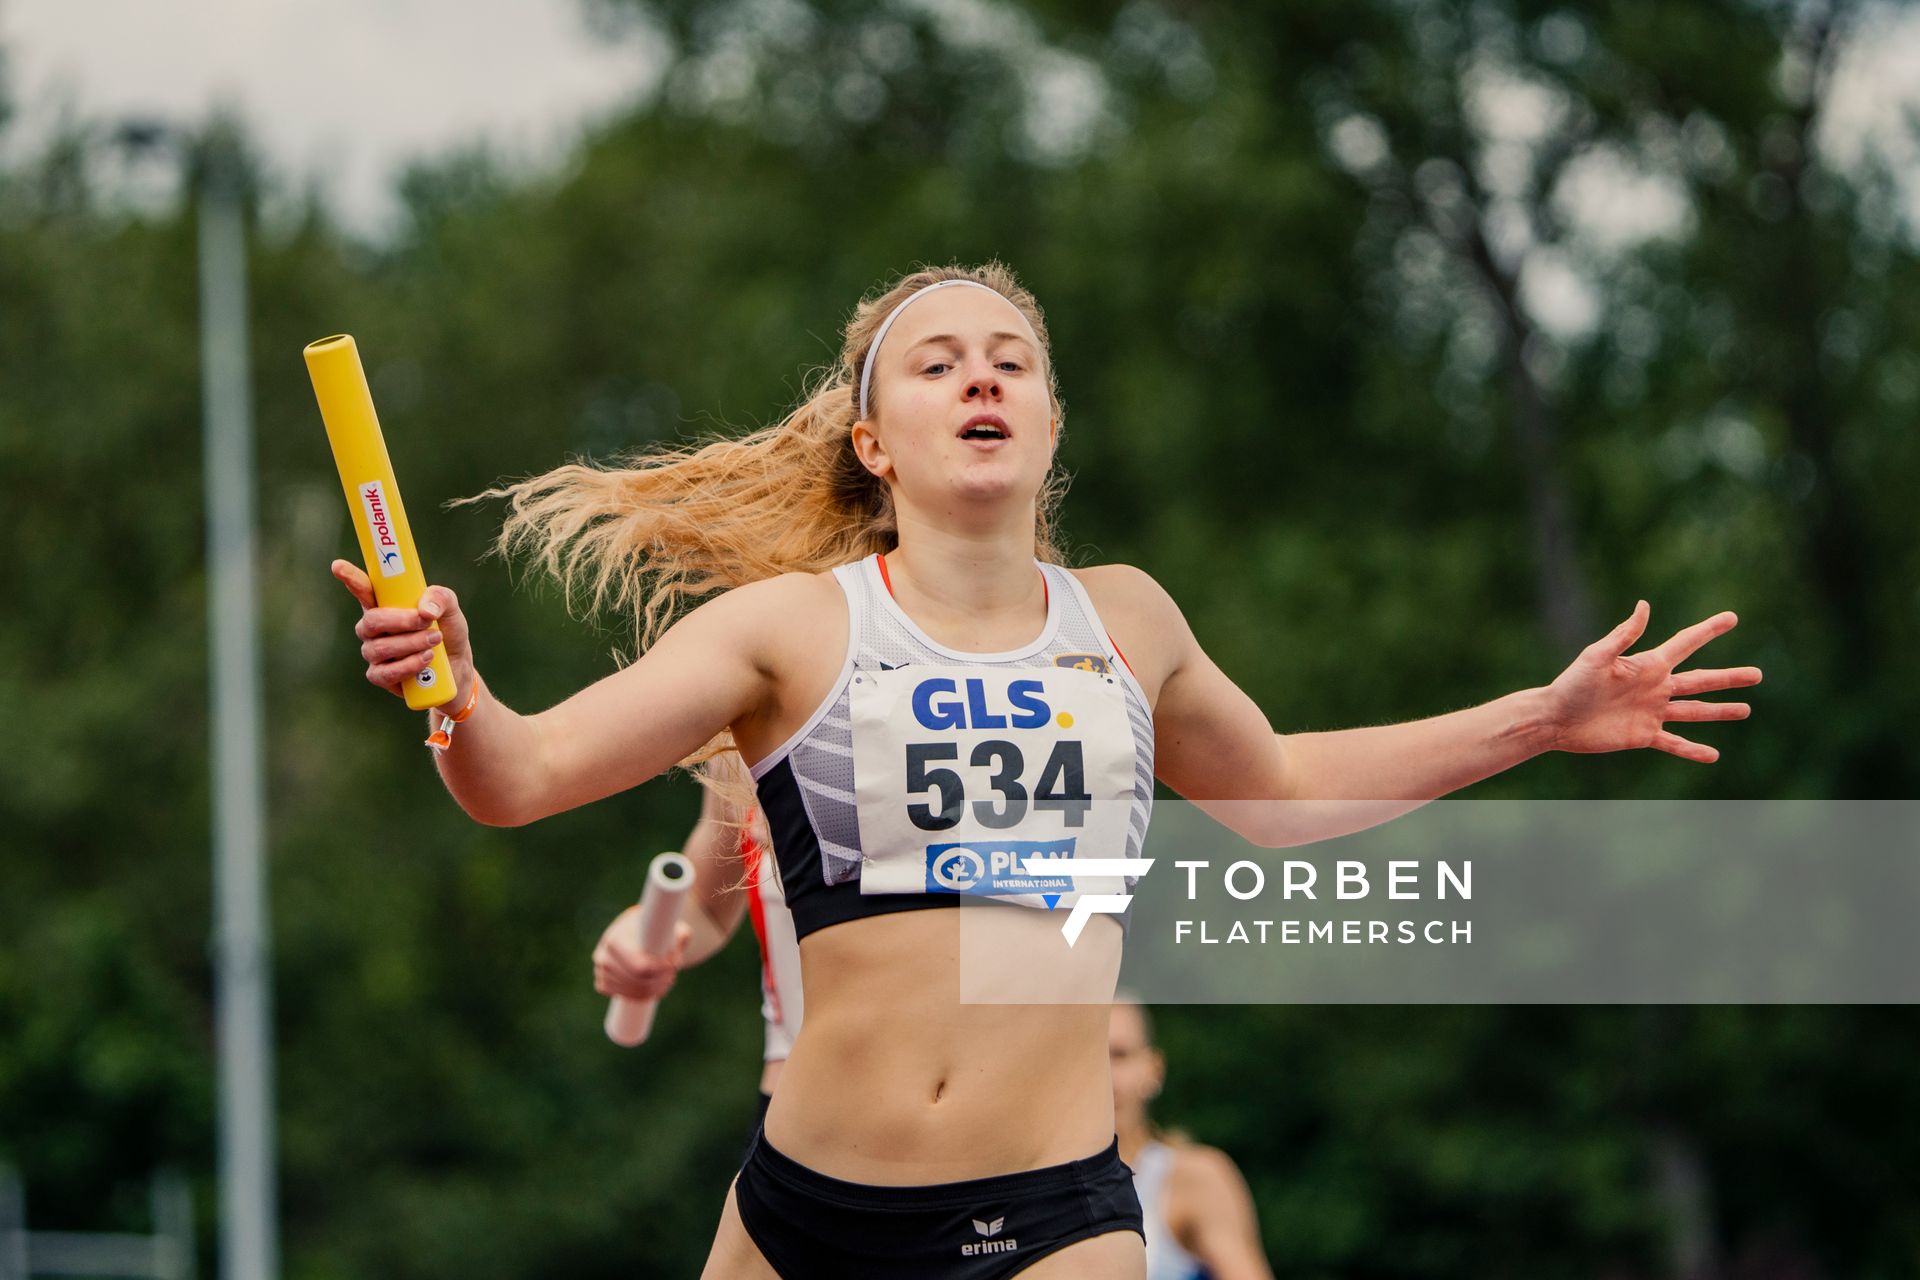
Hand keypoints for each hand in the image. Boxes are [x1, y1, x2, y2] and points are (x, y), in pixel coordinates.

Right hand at [331, 560, 475, 701]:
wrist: (456, 667)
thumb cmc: (446, 631)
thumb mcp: (450, 609)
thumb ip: (440, 599)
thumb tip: (425, 610)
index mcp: (385, 605)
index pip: (364, 588)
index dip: (350, 578)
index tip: (337, 566)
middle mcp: (373, 628)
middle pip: (372, 620)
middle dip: (401, 621)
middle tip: (425, 621)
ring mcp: (374, 652)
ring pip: (380, 647)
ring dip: (411, 643)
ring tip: (434, 640)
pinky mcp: (380, 675)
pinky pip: (384, 673)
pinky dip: (407, 665)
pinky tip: (425, 659)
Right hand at [592, 908, 691, 1001]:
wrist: (635, 927)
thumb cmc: (655, 925)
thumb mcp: (670, 925)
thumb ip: (680, 937)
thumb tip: (674, 961)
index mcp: (615, 939)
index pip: (639, 967)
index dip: (659, 971)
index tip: (672, 965)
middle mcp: (603, 956)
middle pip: (638, 982)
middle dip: (659, 981)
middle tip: (672, 974)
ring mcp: (600, 971)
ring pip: (633, 992)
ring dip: (654, 990)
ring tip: (667, 980)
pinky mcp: (602, 983)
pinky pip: (624, 997)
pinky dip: (642, 996)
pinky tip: (654, 987)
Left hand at [1543, 602, 1761, 762]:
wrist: (1555, 718)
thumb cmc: (1572, 684)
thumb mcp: (1597, 656)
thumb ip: (1623, 635)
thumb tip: (1644, 605)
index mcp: (1647, 665)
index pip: (1686, 644)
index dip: (1709, 630)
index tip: (1732, 617)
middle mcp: (1655, 687)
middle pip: (1701, 681)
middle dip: (1729, 678)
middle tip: (1759, 674)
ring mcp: (1652, 712)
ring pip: (1695, 711)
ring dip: (1720, 712)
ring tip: (1746, 710)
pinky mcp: (1643, 735)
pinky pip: (1674, 744)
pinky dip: (1693, 750)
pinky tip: (1713, 755)